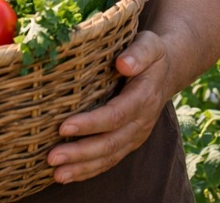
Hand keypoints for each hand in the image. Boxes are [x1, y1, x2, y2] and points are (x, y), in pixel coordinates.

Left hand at [46, 30, 170, 182]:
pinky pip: (110, 160)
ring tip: (57, 174)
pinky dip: (89, 170)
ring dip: (82, 167)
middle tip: (52, 157)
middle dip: (81, 153)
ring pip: (109, 156)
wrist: (167, 71)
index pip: (116, 115)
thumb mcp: (150, 44)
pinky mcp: (129, 142)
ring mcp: (136, 135)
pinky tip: (68, 175)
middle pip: (111, 142)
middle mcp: (142, 121)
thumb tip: (123, 63)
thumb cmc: (150, 55)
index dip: (91, 124)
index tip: (64, 127)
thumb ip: (140, 53)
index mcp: (144, 97)